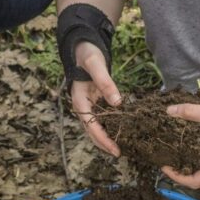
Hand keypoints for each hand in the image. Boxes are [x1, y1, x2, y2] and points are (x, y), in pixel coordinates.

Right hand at [70, 41, 122, 155]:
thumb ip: (106, 83)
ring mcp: (87, 104)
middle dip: (103, 143)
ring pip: (95, 126)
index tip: (114, 149)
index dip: (102, 139)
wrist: (81, 46)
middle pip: (91, 130)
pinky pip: (101, 117)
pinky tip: (120, 130)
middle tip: (120, 153)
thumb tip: (117, 103)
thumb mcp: (96, 65)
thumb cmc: (87, 54)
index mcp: (79, 100)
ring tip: (121, 146)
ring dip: (106, 137)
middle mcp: (82, 105)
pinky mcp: (94, 101)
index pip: (90, 126)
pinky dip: (109, 126)